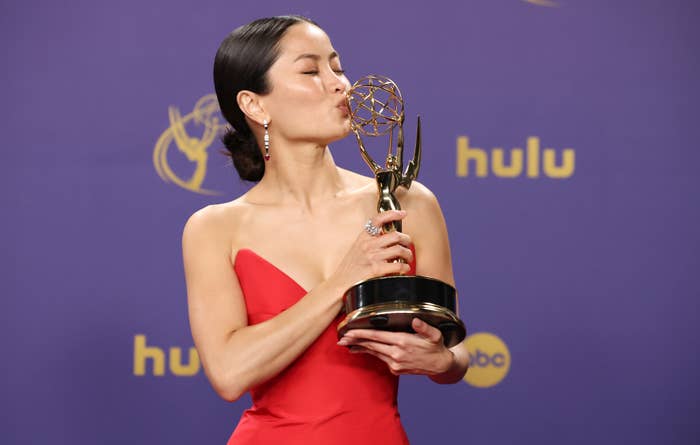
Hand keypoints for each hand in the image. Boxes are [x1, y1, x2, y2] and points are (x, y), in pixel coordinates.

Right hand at [329, 210, 413, 290]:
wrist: (339, 284)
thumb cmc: (349, 269)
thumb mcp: (356, 249)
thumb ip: (369, 242)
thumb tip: (388, 240)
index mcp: (363, 238)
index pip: (377, 220)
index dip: (392, 214)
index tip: (402, 214)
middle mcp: (368, 245)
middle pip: (395, 235)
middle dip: (407, 240)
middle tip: (408, 245)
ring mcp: (372, 257)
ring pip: (400, 249)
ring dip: (408, 254)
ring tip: (408, 258)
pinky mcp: (376, 269)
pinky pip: (398, 265)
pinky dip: (405, 267)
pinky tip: (404, 269)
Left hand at [336, 318, 454, 375]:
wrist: (440, 365)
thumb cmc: (436, 346)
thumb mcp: (434, 334)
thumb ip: (424, 327)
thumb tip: (415, 320)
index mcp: (403, 342)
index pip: (377, 336)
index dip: (361, 333)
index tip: (349, 332)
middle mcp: (396, 354)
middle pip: (371, 345)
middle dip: (355, 341)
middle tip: (341, 338)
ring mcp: (395, 363)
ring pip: (373, 352)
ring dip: (360, 347)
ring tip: (348, 343)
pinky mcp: (395, 369)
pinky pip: (380, 358)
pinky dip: (371, 353)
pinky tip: (363, 349)